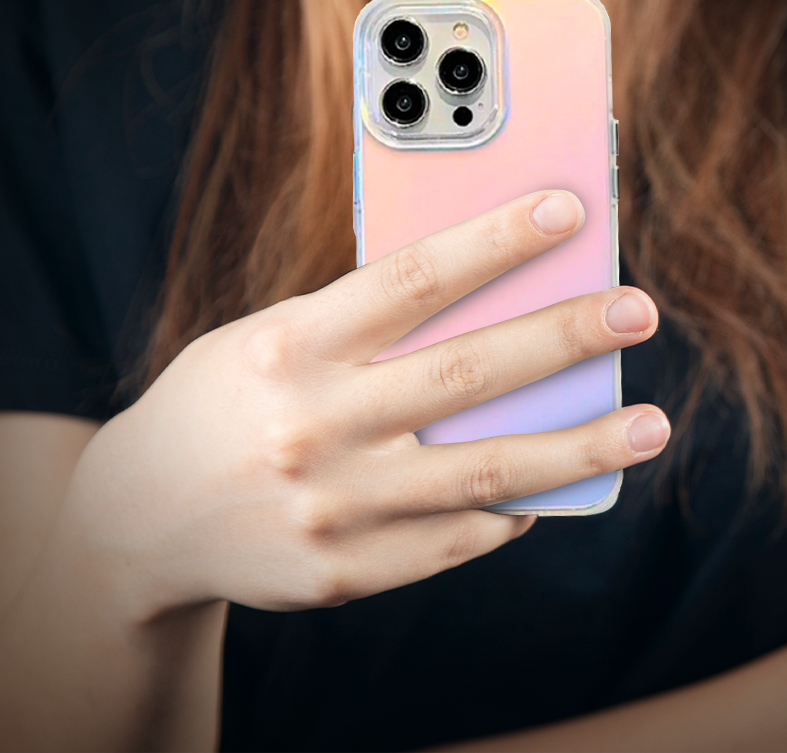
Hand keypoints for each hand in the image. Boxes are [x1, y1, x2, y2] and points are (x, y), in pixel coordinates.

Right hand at [59, 191, 666, 617]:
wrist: (137, 519)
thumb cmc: (221, 401)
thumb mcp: (270, 340)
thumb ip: (361, 328)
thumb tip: (483, 310)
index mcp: (288, 346)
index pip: (410, 280)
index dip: (495, 242)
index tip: (567, 214)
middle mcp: (313, 425)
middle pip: (465, 374)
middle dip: (563, 338)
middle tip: (636, 312)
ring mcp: (330, 507)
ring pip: (483, 472)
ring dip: (578, 448)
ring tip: (650, 425)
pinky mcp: (341, 572)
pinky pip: (451, 540)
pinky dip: (508, 511)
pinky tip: (550, 490)